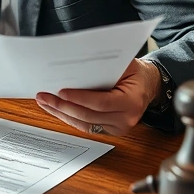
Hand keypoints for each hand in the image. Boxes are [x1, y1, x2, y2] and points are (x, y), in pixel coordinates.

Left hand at [35, 58, 159, 135]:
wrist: (148, 86)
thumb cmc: (135, 73)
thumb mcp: (125, 64)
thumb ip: (105, 65)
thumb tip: (77, 62)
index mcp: (132, 101)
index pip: (101, 102)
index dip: (80, 98)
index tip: (61, 91)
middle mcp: (126, 119)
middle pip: (88, 116)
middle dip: (63, 106)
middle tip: (44, 96)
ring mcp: (118, 128)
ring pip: (84, 124)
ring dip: (62, 113)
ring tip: (45, 102)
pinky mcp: (110, 131)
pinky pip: (86, 127)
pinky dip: (69, 118)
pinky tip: (56, 109)